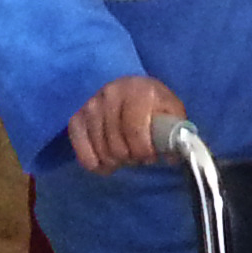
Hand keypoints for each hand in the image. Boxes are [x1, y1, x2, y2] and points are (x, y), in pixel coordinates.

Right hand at [65, 75, 185, 174]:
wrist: (133, 90)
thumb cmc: (155, 105)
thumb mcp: (171, 112)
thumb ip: (174, 131)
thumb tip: (171, 156)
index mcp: (138, 90)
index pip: (134, 129)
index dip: (142, 150)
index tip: (150, 157)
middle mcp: (111, 93)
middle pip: (115, 143)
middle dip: (130, 158)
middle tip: (138, 157)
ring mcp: (91, 104)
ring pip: (100, 149)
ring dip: (114, 161)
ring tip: (125, 157)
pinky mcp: (77, 116)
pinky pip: (80, 149)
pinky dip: (93, 162)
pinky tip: (106, 162)